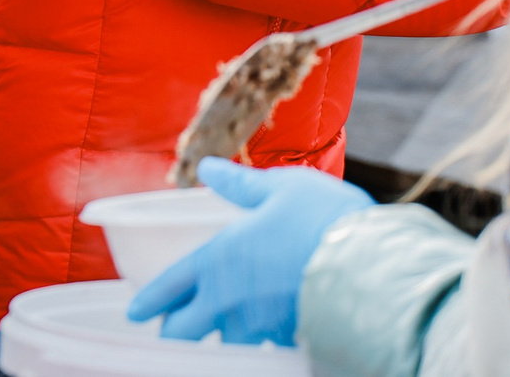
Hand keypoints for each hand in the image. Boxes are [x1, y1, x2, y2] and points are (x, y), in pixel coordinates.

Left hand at [126, 157, 372, 344]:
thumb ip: (240, 185)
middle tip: (178, 326)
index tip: (138, 312)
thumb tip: (208, 169)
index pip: (170, 287)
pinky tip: (274, 322)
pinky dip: (264, 334)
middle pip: (185, 332)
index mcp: (218, 260)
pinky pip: (267, 341)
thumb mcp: (280, 188)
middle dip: (177, 330)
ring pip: (228, 341)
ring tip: (232, 322)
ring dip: (225, 332)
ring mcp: (260, 326)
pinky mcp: (291, 339)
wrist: (371, 266)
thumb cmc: (323, 219)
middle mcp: (230, 300)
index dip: (150, 301)